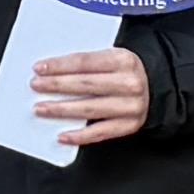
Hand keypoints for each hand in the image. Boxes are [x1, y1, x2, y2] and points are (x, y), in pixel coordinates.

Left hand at [30, 44, 151, 145]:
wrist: (158, 87)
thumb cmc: (127, 71)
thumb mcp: (113, 57)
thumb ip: (89, 63)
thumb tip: (53, 71)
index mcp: (123, 60)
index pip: (85, 62)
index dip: (60, 66)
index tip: (39, 68)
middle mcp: (129, 83)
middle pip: (85, 84)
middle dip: (56, 86)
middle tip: (35, 86)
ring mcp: (130, 106)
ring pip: (89, 109)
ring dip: (61, 110)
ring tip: (40, 108)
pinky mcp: (129, 126)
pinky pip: (100, 133)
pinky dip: (79, 136)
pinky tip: (62, 135)